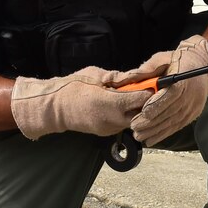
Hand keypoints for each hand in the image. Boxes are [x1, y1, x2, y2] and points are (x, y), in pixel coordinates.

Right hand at [11, 66, 149, 139]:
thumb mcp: (96, 75)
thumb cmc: (73, 87)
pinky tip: (122, 106)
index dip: (149, 91)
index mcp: (111, 103)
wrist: (54, 108)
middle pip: (141, 114)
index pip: (141, 100)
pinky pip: (122, 124)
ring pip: (133, 121)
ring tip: (133, 98)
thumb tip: (135, 76)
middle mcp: (113, 119)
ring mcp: (109, 128)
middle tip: (146, 92)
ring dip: (136, 111)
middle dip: (146, 104)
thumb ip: (117, 77)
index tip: (153, 84)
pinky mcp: (106, 133)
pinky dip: (126, 115)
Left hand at [130, 35, 207, 145]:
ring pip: (172, 122)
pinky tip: (151, 139)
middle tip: (135, 127)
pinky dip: (164, 134)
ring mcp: (192, 106)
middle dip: (151, 122)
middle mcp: (190, 95)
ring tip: (139, 136)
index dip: (157, 105)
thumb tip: (128, 78)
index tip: (144, 112)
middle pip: (170, 112)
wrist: (203, 65)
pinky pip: (177, 126)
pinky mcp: (192, 114)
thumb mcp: (162, 59)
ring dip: (155, 131)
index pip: (171, 94)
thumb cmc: (179, 60)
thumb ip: (145, 70)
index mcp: (183, 79)